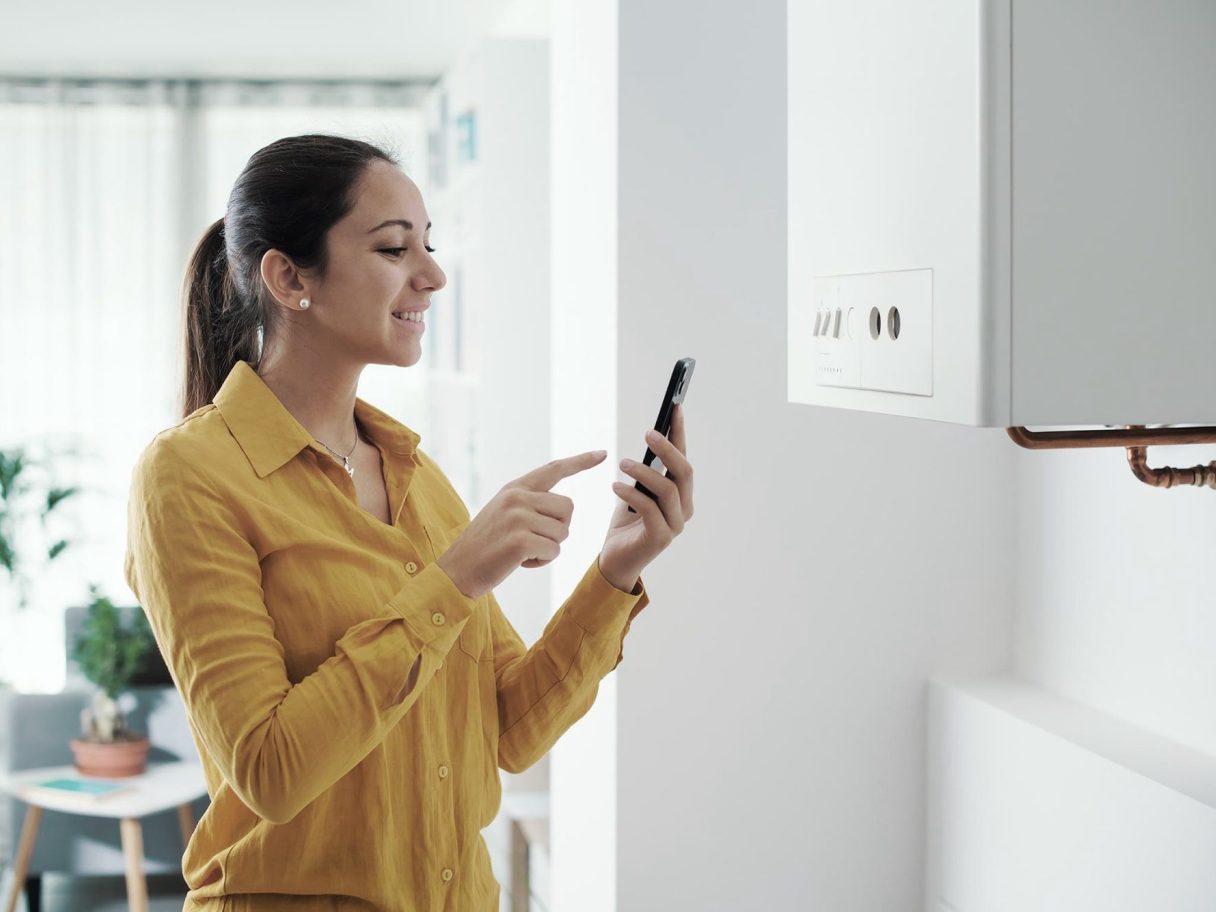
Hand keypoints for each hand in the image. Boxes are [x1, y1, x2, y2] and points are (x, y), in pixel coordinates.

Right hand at [437, 449, 607, 598]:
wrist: (456, 570)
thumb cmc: (485, 547)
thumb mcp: (504, 514)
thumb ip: (530, 503)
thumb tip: (565, 507)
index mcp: (514, 488)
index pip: (554, 469)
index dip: (581, 462)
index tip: (603, 453)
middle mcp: (516, 497)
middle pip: (568, 508)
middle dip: (559, 529)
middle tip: (535, 541)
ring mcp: (517, 517)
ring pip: (563, 532)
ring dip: (550, 548)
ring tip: (523, 552)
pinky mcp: (520, 540)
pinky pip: (554, 551)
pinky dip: (543, 561)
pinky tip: (520, 562)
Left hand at [600, 402, 694, 589]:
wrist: (615, 561)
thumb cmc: (626, 524)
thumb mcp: (635, 492)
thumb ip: (645, 472)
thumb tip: (649, 439)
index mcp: (681, 496)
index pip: (683, 459)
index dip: (680, 433)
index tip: (675, 407)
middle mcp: (684, 509)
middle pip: (684, 472)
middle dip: (667, 449)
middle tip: (648, 434)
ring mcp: (675, 525)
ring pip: (668, 489)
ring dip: (644, 472)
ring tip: (622, 463)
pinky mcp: (661, 537)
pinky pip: (649, 508)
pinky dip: (631, 493)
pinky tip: (615, 486)